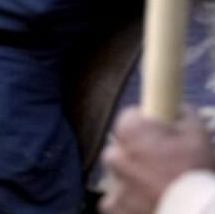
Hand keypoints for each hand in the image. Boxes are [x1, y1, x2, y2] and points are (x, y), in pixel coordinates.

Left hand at [100, 106, 214, 213]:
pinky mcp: (113, 208)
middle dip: (139, 154)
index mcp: (130, 131)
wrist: (195, 213)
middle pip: (122, 148)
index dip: (147, 126)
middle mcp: (114, 155)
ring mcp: (113, 184)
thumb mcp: (198, 135)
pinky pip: (118, 201)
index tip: (160, 135)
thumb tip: (177, 108)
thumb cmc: (196, 173)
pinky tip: (150, 204)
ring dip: (134, 179)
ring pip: (120, 176)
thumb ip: (184, 115)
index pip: (129, 118)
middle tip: (164, 165)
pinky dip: (130, 203)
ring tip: (159, 188)